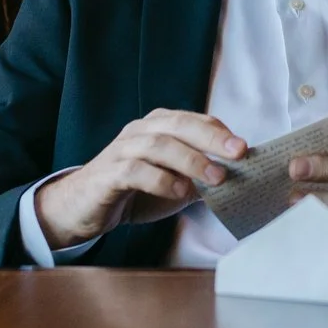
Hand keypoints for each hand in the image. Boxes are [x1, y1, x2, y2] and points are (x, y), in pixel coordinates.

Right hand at [34, 110, 245, 248]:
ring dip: (190, 160)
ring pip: (157, 144)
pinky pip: (134, 171)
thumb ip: (200, 178)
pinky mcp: (106, 174)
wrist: (82, 207)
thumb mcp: (173, 183)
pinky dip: (160, 179)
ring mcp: (120, 151)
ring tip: (216, 178)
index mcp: (156, 127)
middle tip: (238, 153)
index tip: (245, 147)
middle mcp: (138, 132)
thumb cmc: (132, 191)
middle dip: (211, 137)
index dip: (219, 130)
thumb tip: (238, 180)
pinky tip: (179, 191)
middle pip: (177, 125)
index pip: (191, 119)